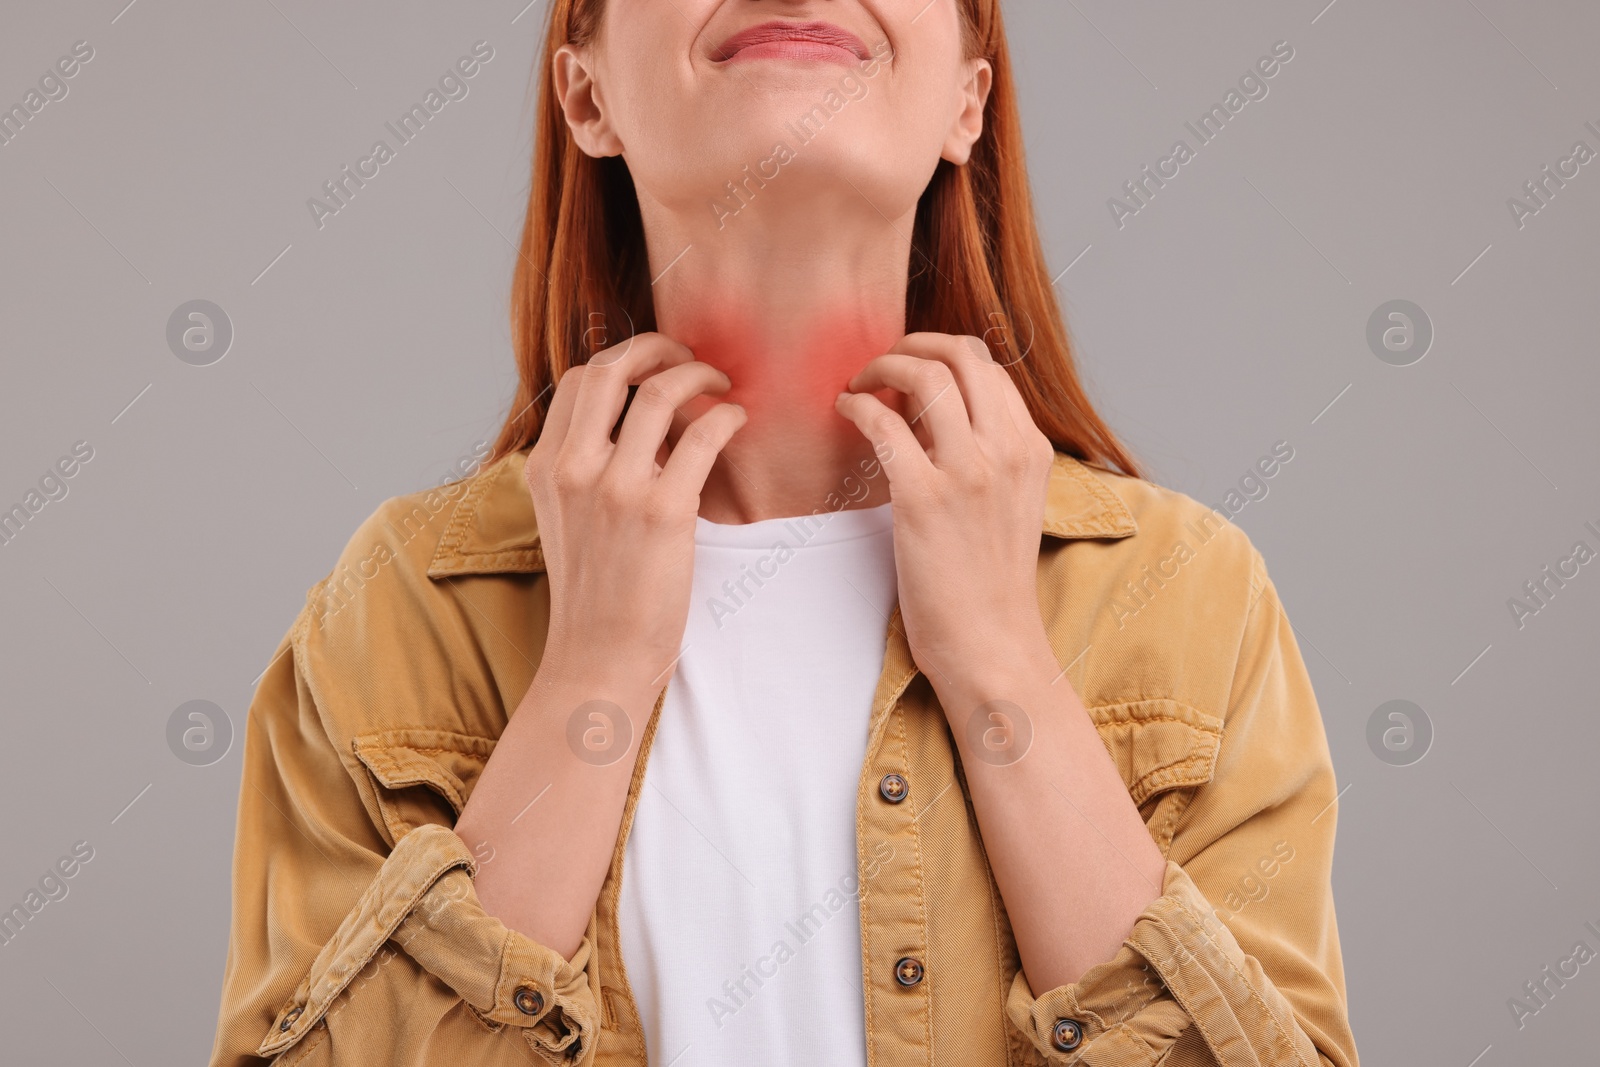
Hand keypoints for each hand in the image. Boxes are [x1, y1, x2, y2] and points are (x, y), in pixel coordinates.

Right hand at [526, 333, 746, 693]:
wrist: (599, 657)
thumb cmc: (595, 594)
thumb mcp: (568, 520)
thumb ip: (589, 469)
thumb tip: (643, 426)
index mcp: (548, 467)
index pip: (580, 380)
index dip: (623, 359)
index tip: (655, 366)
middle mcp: (575, 468)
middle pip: (612, 369)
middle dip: (658, 347)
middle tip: (690, 356)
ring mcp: (617, 488)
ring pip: (661, 394)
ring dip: (700, 376)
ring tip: (723, 386)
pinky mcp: (663, 512)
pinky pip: (702, 436)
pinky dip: (726, 417)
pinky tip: (737, 422)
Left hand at [834, 333, 1056, 685]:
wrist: (990, 644)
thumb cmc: (989, 583)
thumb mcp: (1010, 504)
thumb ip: (985, 455)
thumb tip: (932, 412)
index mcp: (1030, 449)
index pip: (989, 367)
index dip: (943, 354)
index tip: (911, 368)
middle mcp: (1006, 449)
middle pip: (961, 354)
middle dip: (913, 344)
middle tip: (881, 364)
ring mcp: (968, 471)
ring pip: (924, 374)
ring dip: (880, 367)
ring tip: (858, 385)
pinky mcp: (923, 497)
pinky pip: (883, 422)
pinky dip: (857, 405)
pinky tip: (845, 411)